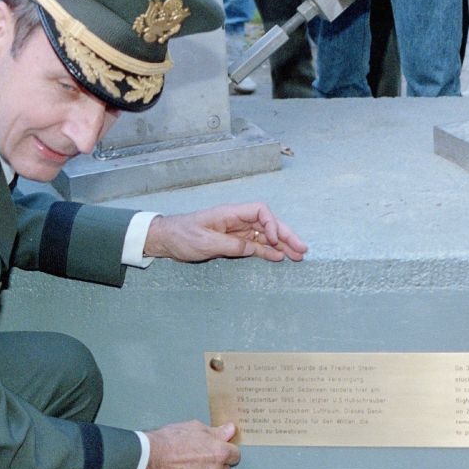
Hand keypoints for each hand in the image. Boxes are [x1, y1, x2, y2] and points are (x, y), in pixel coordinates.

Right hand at [141, 420, 240, 468]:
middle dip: (218, 463)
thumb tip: (230, 430)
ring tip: (190, 461)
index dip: (228, 450)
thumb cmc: (172, 439)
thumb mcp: (196, 427)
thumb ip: (217, 432)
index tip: (222, 447)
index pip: (236, 455)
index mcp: (219, 454)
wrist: (151, 456)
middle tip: (204, 454)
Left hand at [144, 203, 307, 262]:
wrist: (167, 239)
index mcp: (230, 213)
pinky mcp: (234, 242)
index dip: (271, 223)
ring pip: (265, 236)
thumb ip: (231, 246)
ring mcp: (237, 231)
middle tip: (302, 249)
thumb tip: (253, 248)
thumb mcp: (205, 242)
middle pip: (267, 223)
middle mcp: (237, 220)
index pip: (259, 211)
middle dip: (285, 235)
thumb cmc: (182, 236)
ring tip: (298, 256)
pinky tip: (280, 257)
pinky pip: (256, 245)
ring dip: (282, 245)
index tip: (274, 238)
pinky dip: (268, 251)